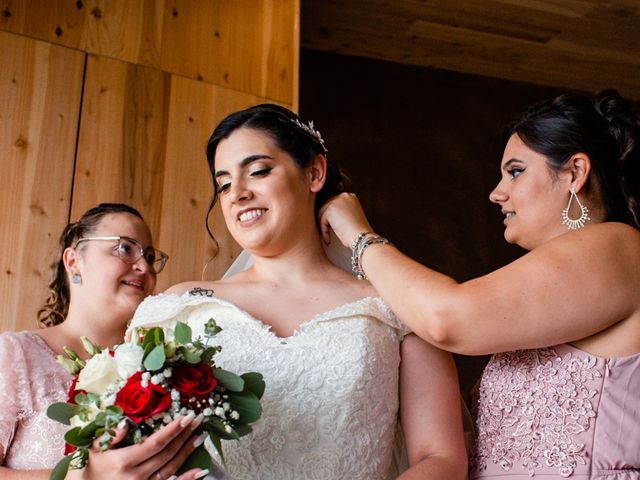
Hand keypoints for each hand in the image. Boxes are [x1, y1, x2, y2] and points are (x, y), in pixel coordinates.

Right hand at [67, 414, 208, 479]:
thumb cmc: (88, 467)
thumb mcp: (93, 448)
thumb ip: (110, 435)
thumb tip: (126, 423)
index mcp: (123, 461)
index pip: (156, 443)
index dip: (173, 429)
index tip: (187, 417)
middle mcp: (135, 476)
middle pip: (167, 453)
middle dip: (184, 435)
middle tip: (198, 420)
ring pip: (171, 468)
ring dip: (187, 452)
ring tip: (200, 437)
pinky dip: (186, 479)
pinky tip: (199, 470)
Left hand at [318, 192, 373, 246]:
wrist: (362, 237)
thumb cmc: (359, 232)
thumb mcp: (352, 216)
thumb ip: (342, 212)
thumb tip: (330, 216)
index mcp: (351, 197)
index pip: (334, 203)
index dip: (331, 217)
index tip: (331, 227)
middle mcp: (344, 196)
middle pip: (327, 207)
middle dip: (325, 220)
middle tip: (326, 231)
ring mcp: (337, 201)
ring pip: (322, 213)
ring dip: (324, 226)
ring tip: (328, 236)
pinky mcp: (331, 209)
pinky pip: (322, 220)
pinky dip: (324, 231)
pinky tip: (328, 240)